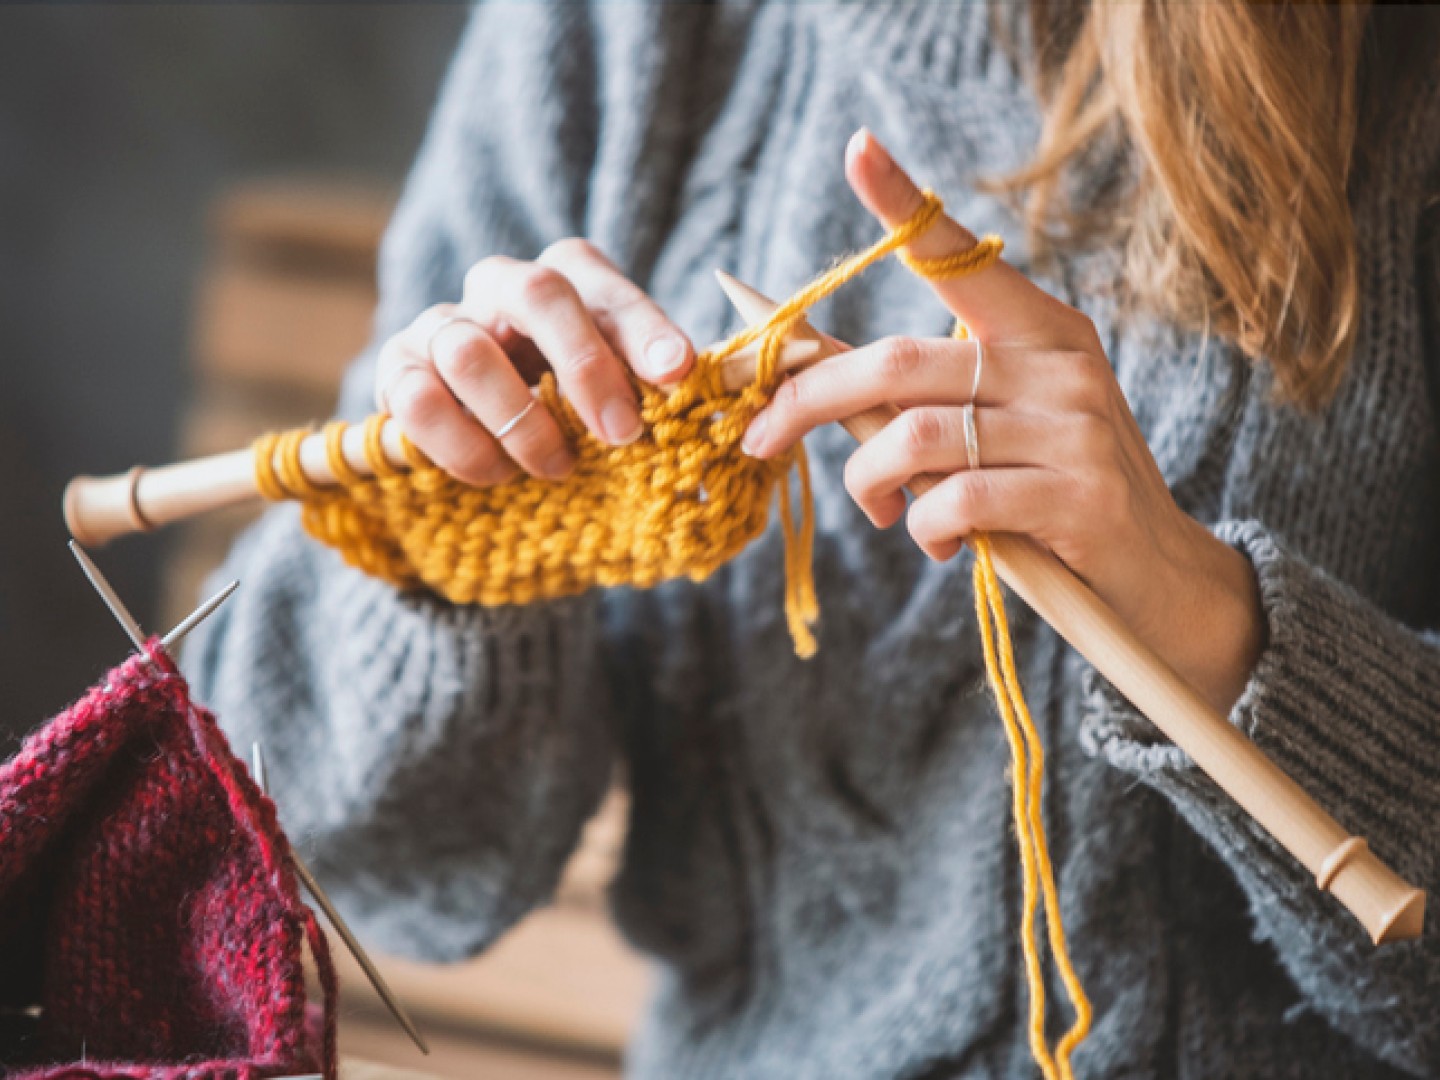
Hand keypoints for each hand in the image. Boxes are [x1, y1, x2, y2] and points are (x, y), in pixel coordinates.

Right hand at [374, 240, 693, 485]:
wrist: (488, 441)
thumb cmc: (574, 411)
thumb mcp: (622, 394)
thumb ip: (660, 392)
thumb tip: (719, 413)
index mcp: (566, 279)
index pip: (603, 285)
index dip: (643, 326)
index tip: (678, 371)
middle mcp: (500, 287)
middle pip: (538, 292)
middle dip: (586, 367)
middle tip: (622, 435)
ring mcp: (441, 325)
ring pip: (469, 351)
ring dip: (522, 421)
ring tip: (556, 468)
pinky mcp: (396, 373)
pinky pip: (417, 401)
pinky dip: (463, 446)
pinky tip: (497, 475)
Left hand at [741, 129, 1263, 711]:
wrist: (1155, 574)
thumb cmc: (1051, 493)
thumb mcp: (997, 427)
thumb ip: (923, 397)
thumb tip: (814, 377)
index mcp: (1039, 328)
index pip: (962, 253)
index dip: (905, 203)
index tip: (857, 148)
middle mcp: (1059, 363)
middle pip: (899, 361)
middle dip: (809, 401)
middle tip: (758, 438)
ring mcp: (1075, 427)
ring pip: (917, 436)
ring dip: (868, 482)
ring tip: (878, 509)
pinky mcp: (1079, 495)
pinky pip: (958, 501)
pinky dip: (923, 527)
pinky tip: (934, 542)